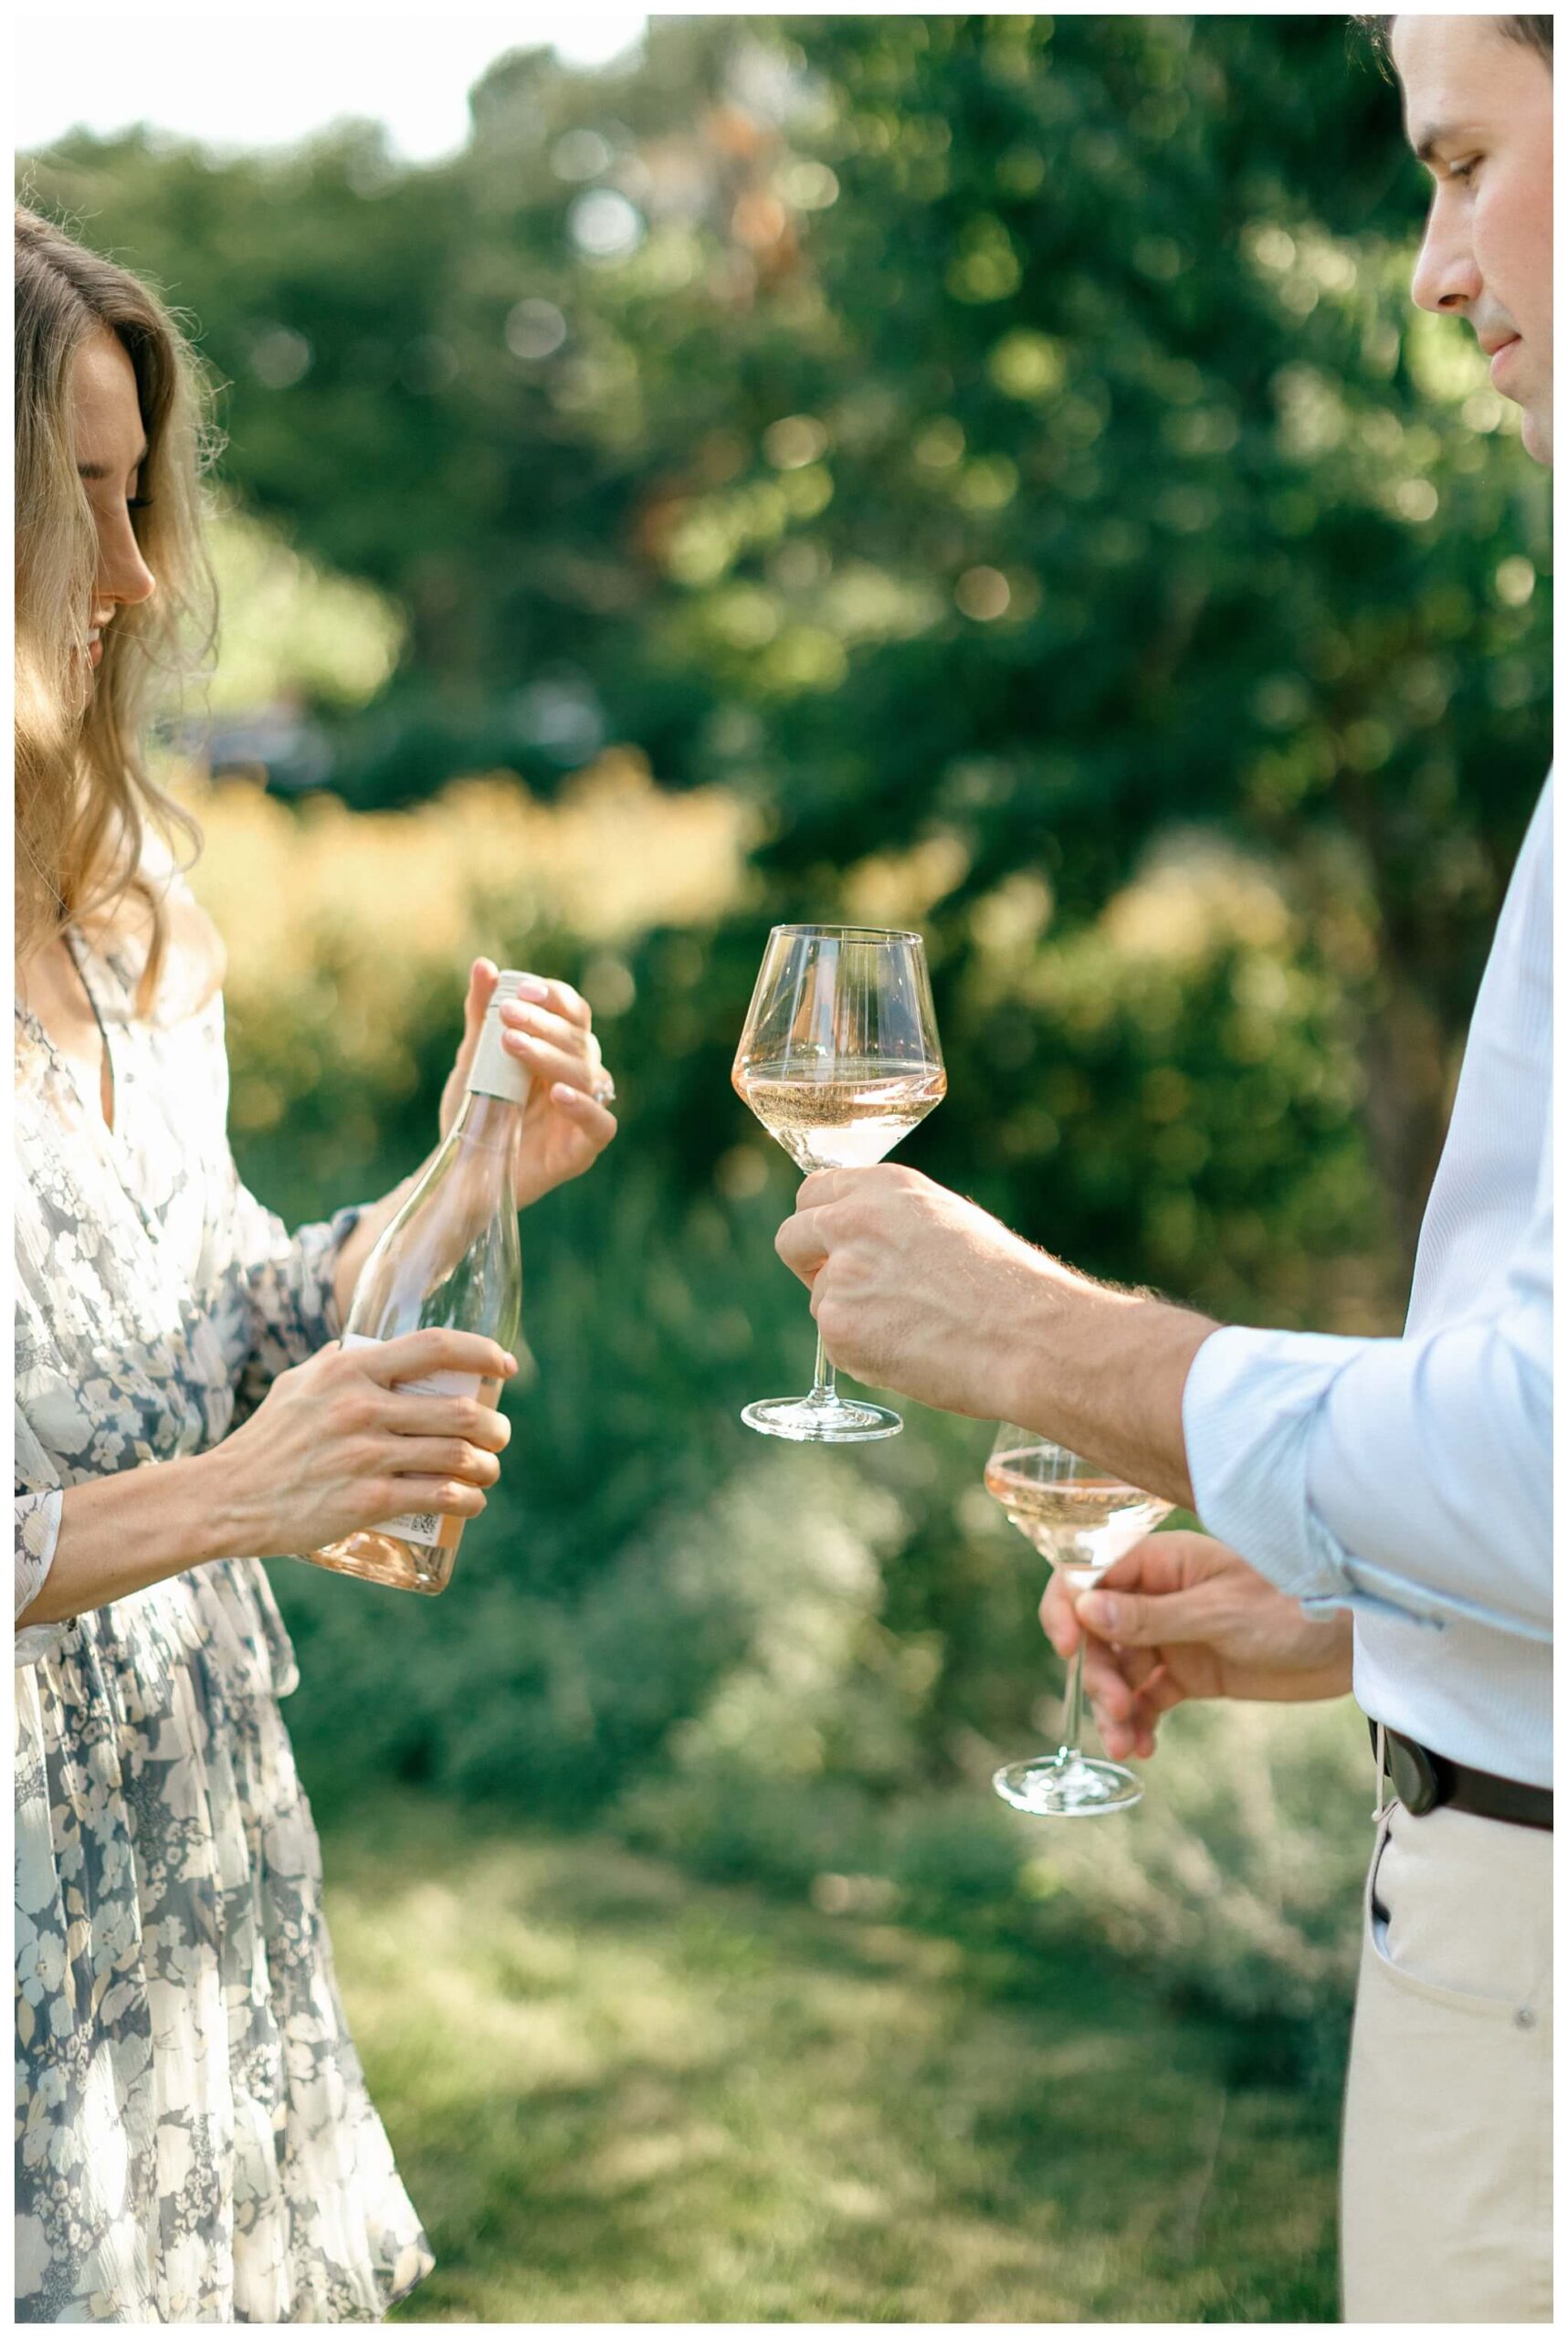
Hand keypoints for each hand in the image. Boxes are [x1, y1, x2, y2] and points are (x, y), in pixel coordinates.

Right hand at [211, 1329, 517, 1557]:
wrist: (227, 1498)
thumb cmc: (265, 1440)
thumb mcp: (295, 1384)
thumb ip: (333, 1362)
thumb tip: (362, 1344)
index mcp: (349, 1369)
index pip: (434, 1347)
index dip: (482, 1352)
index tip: (506, 1366)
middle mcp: (362, 1407)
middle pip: (459, 1410)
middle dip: (495, 1426)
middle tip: (499, 1435)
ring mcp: (366, 1455)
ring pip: (457, 1456)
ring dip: (488, 1466)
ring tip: (489, 1470)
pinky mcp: (366, 1501)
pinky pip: (437, 1497)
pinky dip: (467, 1500)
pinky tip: (472, 1502)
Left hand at [441, 959, 616, 1209]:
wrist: (463, 1168)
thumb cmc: (476, 1111)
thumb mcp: (473, 1059)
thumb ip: (480, 1015)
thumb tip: (483, 964)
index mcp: (560, 1049)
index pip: (573, 1013)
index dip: (555, 997)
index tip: (522, 988)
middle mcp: (579, 1076)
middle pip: (578, 1039)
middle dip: (542, 1022)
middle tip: (505, 1015)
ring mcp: (585, 1110)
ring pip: (587, 1075)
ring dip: (550, 1055)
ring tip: (512, 1045)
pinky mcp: (584, 1148)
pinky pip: (601, 1123)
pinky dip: (582, 1106)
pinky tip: (556, 1093)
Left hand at [774, 1164, 1045, 1417]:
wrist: (1029, 1337)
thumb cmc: (1009, 1287)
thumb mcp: (951, 1223)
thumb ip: (896, 1223)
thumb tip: (867, 1244)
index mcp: (884, 1187)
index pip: (813, 1194)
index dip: (821, 1226)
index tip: (832, 1247)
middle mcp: (852, 1220)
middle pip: (791, 1238)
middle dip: (808, 1265)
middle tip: (848, 1293)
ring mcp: (840, 1274)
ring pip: (819, 1300)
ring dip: (851, 1319)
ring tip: (915, 1331)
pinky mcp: (837, 1325)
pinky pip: (834, 1345)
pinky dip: (863, 1355)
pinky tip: (911, 1353)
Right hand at [1040, 1530, 1353, 1759]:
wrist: (1354, 1644)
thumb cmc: (1295, 1607)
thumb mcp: (1221, 1614)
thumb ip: (1152, 1616)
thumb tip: (1085, 1608)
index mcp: (1160, 1563)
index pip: (1088, 1576)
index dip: (1067, 1610)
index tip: (1068, 1650)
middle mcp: (1157, 1596)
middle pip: (1097, 1634)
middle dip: (1099, 1674)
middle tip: (1117, 1710)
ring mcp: (1172, 1636)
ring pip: (1118, 1671)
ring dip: (1113, 1707)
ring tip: (1124, 1744)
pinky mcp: (1190, 1673)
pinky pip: (1147, 1698)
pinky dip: (1138, 1722)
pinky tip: (1142, 1747)